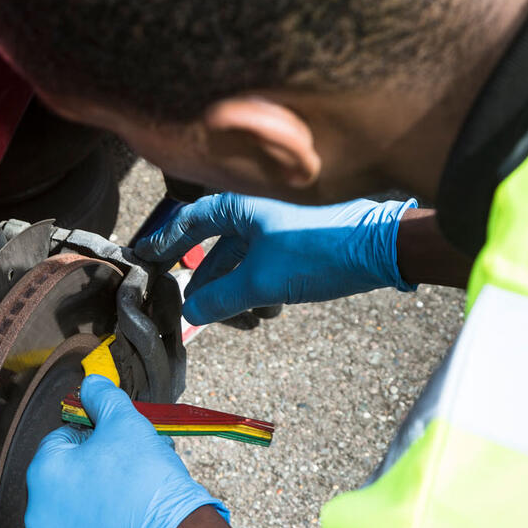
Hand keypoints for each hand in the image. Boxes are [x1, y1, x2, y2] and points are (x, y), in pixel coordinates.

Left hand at [26, 375, 228, 527]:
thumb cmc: (146, 481)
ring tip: (133, 496)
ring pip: (78, 513)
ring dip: (99, 501)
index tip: (117, 442)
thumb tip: (92, 384)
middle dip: (96, 469)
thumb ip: (102, 397)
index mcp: (43, 474)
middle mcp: (40, 515)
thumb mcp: (125, 423)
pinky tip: (131, 524)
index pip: (61, 440)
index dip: (93, 436)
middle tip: (129, 468)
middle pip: (68, 479)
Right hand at [135, 193, 417, 324]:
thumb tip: (191, 313)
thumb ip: (219, 299)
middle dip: (209, 286)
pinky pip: (263, 274)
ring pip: (240, 268)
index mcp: (240, 209)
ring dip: (238, 296)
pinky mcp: (294, 251)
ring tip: (244, 318)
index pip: (190, 222)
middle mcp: (255, 216)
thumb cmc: (320, 250)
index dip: (166, 242)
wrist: (380, 250)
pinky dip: (261, 294)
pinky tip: (270, 311)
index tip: (148, 260)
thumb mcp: (260, 282)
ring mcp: (275, 234)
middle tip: (196, 311)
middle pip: (215, 252)